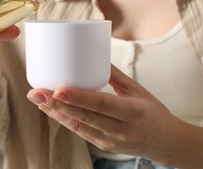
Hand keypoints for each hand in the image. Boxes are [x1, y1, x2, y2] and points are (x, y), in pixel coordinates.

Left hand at [27, 65, 183, 163]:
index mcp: (133, 112)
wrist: (166, 142)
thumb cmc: (154, 113)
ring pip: (77, 126)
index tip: (57, 89)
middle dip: (56, 105)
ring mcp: (111, 141)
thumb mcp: (139, 91)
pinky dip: (64, 120)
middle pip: (83, 117)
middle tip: (36, 92)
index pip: (101, 104)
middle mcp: (120, 129)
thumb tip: (94, 56)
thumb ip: (116, 75)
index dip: (77, 98)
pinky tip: (50, 109)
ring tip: (37, 99)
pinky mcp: (104, 146)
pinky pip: (80, 132)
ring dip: (55, 113)